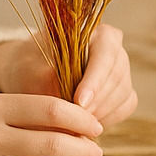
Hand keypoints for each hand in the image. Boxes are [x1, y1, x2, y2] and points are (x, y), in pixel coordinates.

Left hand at [0, 23, 136, 127]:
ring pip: (123, 93)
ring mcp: (123, 71)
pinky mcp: (125, 92)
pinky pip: (124, 107)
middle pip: (117, 75)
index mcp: (93, 31)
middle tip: (74, 120)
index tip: (79, 101)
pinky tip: (87, 123)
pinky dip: (107, 118)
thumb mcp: (30, 71)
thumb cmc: (30, 68)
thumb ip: (48, 79)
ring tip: (76, 123)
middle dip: (97, 101)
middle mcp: (114, 49)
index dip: (95, 78)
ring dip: (101, 112)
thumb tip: (67, 96)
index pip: (106, 52)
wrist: (32, 78)